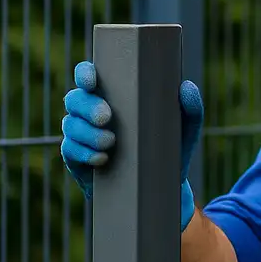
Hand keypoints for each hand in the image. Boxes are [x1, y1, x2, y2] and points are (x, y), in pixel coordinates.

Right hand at [60, 60, 205, 230]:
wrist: (160, 188)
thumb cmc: (168, 150)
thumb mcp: (183, 131)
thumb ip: (190, 110)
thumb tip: (187, 88)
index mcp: (112, 97)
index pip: (89, 77)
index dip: (85, 74)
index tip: (93, 80)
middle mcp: (90, 113)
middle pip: (75, 99)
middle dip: (88, 107)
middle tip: (106, 117)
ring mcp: (81, 136)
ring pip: (70, 125)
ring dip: (87, 133)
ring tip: (110, 142)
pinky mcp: (77, 160)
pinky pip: (70, 151)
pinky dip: (84, 153)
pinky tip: (101, 159)